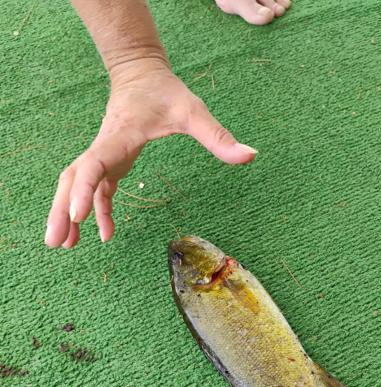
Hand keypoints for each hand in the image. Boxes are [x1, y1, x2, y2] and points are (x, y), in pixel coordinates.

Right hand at [45, 66, 256, 247]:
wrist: (141, 72)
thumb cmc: (164, 90)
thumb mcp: (193, 111)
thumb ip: (218, 136)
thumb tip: (250, 156)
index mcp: (118, 137)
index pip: (93, 166)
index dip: (84, 191)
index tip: (78, 217)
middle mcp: (104, 148)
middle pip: (72, 181)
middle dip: (61, 211)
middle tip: (55, 243)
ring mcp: (104, 155)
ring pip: (76, 186)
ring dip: (68, 214)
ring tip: (65, 246)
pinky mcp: (110, 161)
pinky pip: (95, 189)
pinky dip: (95, 211)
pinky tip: (102, 233)